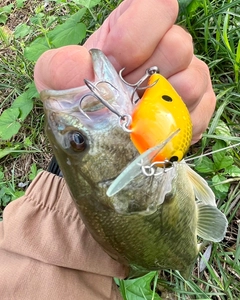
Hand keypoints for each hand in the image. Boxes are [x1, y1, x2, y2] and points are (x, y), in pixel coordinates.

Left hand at [34, 0, 215, 143]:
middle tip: (126, 100)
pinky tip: (154, 130)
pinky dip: (175, 126)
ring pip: (192, 80)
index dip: (140, 34)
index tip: (119, 61)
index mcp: (131, 32)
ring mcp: (186, 75)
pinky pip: (199, 112)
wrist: (99, 133)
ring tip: (138, 118)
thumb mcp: (56, 81)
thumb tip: (82, 63)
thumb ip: (61, 68)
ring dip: (161, 106)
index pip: (156, 7)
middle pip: (178, 45)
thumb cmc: (78, 100)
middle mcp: (164, 48)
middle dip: (149, 78)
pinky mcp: (198, 104)